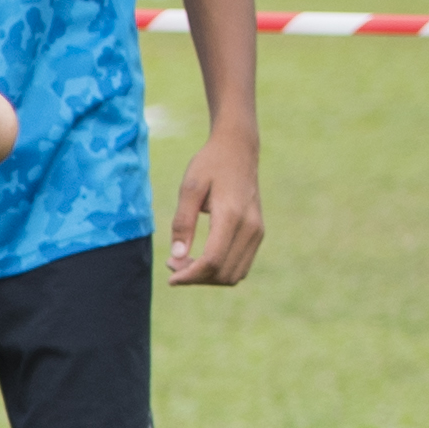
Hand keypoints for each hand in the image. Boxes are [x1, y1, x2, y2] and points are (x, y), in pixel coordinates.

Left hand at [167, 124, 262, 286]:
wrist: (238, 150)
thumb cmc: (210, 166)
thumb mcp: (189, 189)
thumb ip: (182, 223)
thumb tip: (177, 256)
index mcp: (232, 216)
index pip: (213, 260)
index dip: (190, 275)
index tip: (170, 277)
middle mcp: (251, 227)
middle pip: (223, 272)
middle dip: (196, 277)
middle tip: (172, 264)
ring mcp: (258, 231)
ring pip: (235, 274)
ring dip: (208, 277)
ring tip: (183, 262)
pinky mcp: (258, 233)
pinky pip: (240, 265)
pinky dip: (220, 270)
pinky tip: (199, 258)